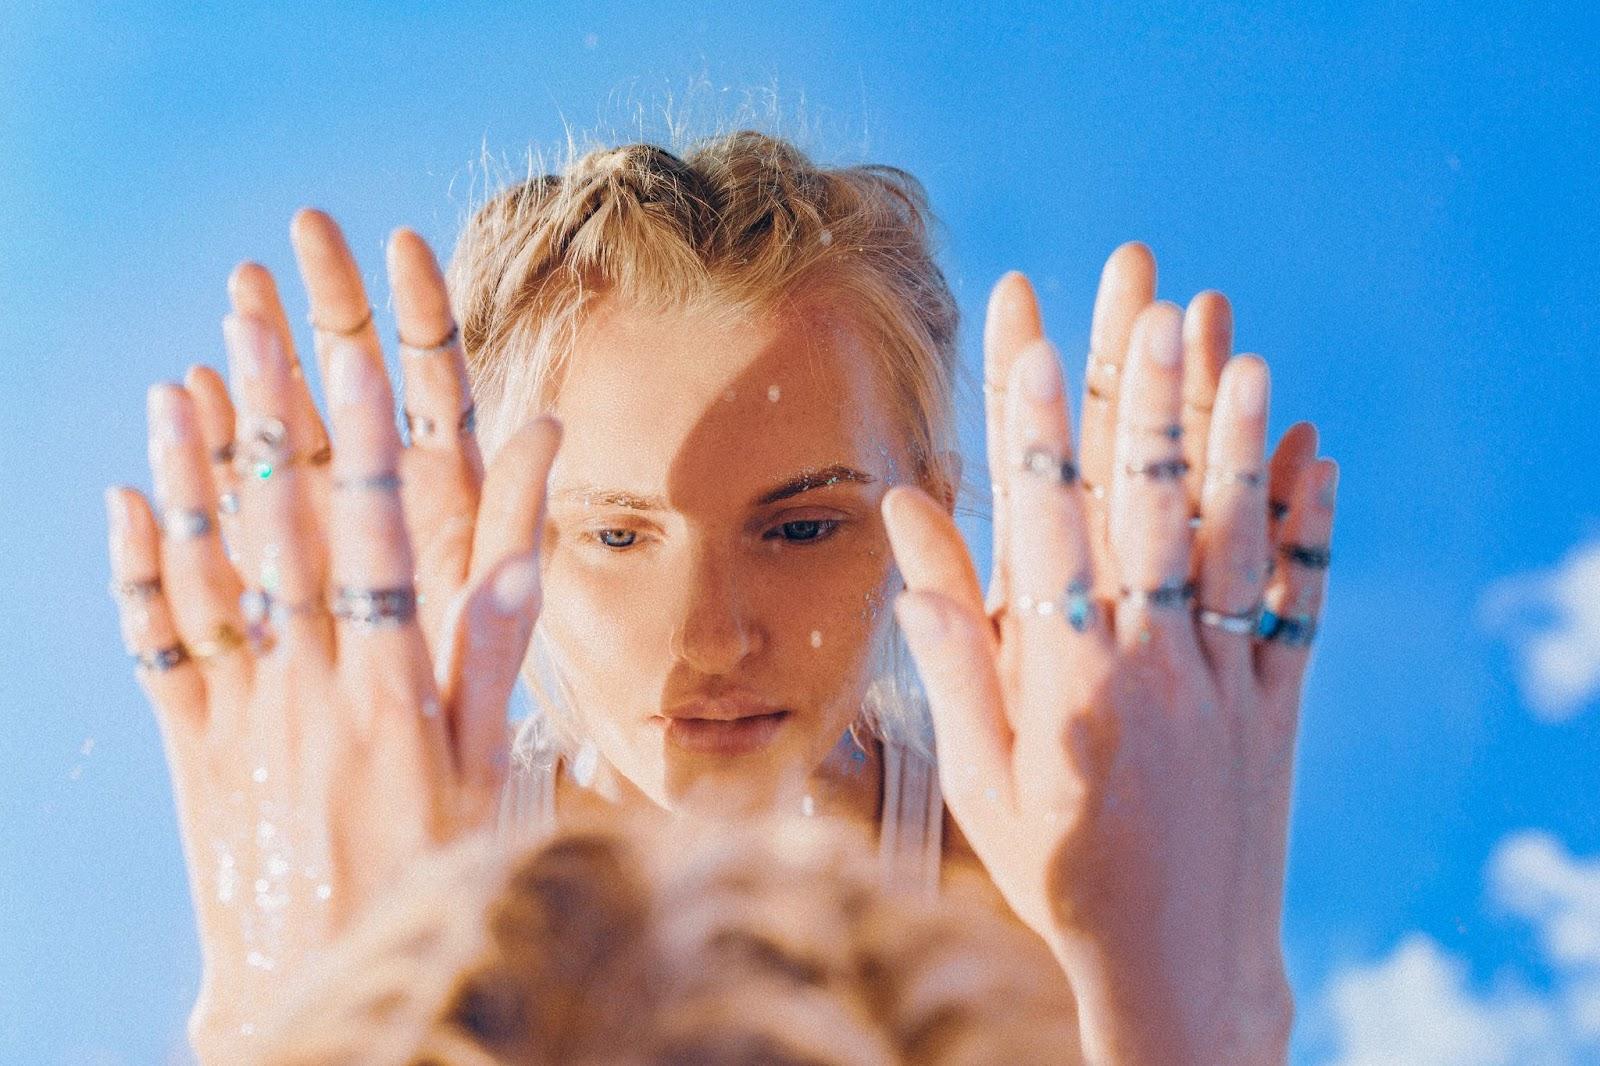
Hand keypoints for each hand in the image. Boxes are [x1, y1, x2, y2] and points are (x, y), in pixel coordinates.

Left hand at [105, 218, 561, 1059]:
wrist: (329, 988)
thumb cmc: (433, 881)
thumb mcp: (488, 777)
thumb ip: (495, 661)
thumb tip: (523, 565)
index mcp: (391, 684)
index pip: (374, 532)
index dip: (361, 434)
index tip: (354, 348)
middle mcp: (309, 682)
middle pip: (284, 525)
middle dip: (269, 412)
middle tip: (255, 314)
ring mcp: (243, 713)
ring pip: (211, 571)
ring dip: (192, 471)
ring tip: (181, 382)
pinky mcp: (197, 749)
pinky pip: (159, 648)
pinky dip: (139, 571)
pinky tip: (124, 502)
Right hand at [883, 249, 1336, 1063]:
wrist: (1175, 966)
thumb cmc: (1055, 869)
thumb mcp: (979, 770)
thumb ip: (951, 643)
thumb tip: (907, 520)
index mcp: (1061, 678)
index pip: (1041, 519)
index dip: (1032, 418)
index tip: (1026, 326)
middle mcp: (1147, 663)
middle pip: (1140, 502)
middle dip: (1137, 387)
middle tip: (1140, 286)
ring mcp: (1222, 680)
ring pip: (1223, 535)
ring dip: (1225, 432)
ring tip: (1230, 337)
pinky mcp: (1278, 704)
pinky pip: (1300, 602)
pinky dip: (1307, 523)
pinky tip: (1310, 449)